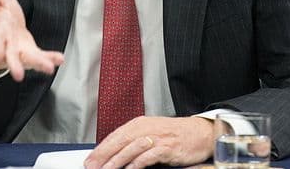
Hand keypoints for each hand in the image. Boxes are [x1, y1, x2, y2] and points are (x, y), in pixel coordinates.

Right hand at [0, 0, 64, 80]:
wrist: (5, 25)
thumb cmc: (0, 12)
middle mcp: (7, 44)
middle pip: (10, 56)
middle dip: (14, 65)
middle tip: (18, 75)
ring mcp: (20, 50)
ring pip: (28, 59)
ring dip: (38, 63)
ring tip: (48, 68)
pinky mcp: (31, 52)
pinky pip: (41, 56)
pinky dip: (50, 58)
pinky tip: (59, 60)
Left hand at [84, 116, 212, 168]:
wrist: (200, 133)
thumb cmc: (175, 135)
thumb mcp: (152, 134)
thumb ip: (134, 141)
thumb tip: (113, 154)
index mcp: (141, 123)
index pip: (115, 136)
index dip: (101, 149)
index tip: (90, 160)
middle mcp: (147, 128)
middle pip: (120, 141)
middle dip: (104, 155)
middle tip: (92, 166)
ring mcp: (158, 137)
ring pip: (132, 148)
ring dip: (116, 160)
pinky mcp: (168, 147)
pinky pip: (149, 155)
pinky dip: (138, 163)